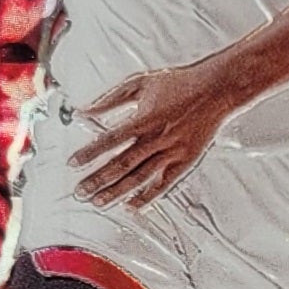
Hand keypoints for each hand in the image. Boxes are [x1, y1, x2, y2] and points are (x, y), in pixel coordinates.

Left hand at [69, 62, 231, 207]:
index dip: (89, 154)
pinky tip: (133, 206)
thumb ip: (111, 99)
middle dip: (98, 180)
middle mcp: (156, 138)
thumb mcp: (140, 83)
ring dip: (117, 192)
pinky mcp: (185, 161)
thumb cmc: (178, 83)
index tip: (72, 164)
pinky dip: (148, 196)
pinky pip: (164, 184)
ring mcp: (172, 152)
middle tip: (80, 192)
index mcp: (143, 119)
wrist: (216, 89)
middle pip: (121, 164)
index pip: (109, 140)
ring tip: (99, 202)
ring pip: (140, 177)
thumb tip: (85, 110)